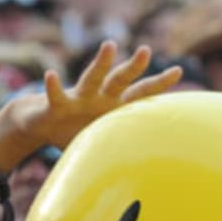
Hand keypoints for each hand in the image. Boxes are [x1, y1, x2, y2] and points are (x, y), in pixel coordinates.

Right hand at [10, 41, 182, 149]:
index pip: (139, 93)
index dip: (158, 84)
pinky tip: (51, 75)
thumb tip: (145, 175)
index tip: (178, 70)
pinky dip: (53, 86)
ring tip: (110, 46)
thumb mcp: (102, 140)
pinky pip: (56, 95)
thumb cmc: (76, 132)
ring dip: (101, 63)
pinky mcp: (57, 105)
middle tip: (146, 51)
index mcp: (112, 106)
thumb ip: (121, 148)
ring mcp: (79, 99)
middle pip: (119, 80)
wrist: (43, 124)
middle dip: (133, 67)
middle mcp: (99, 97)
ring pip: (91, 78)